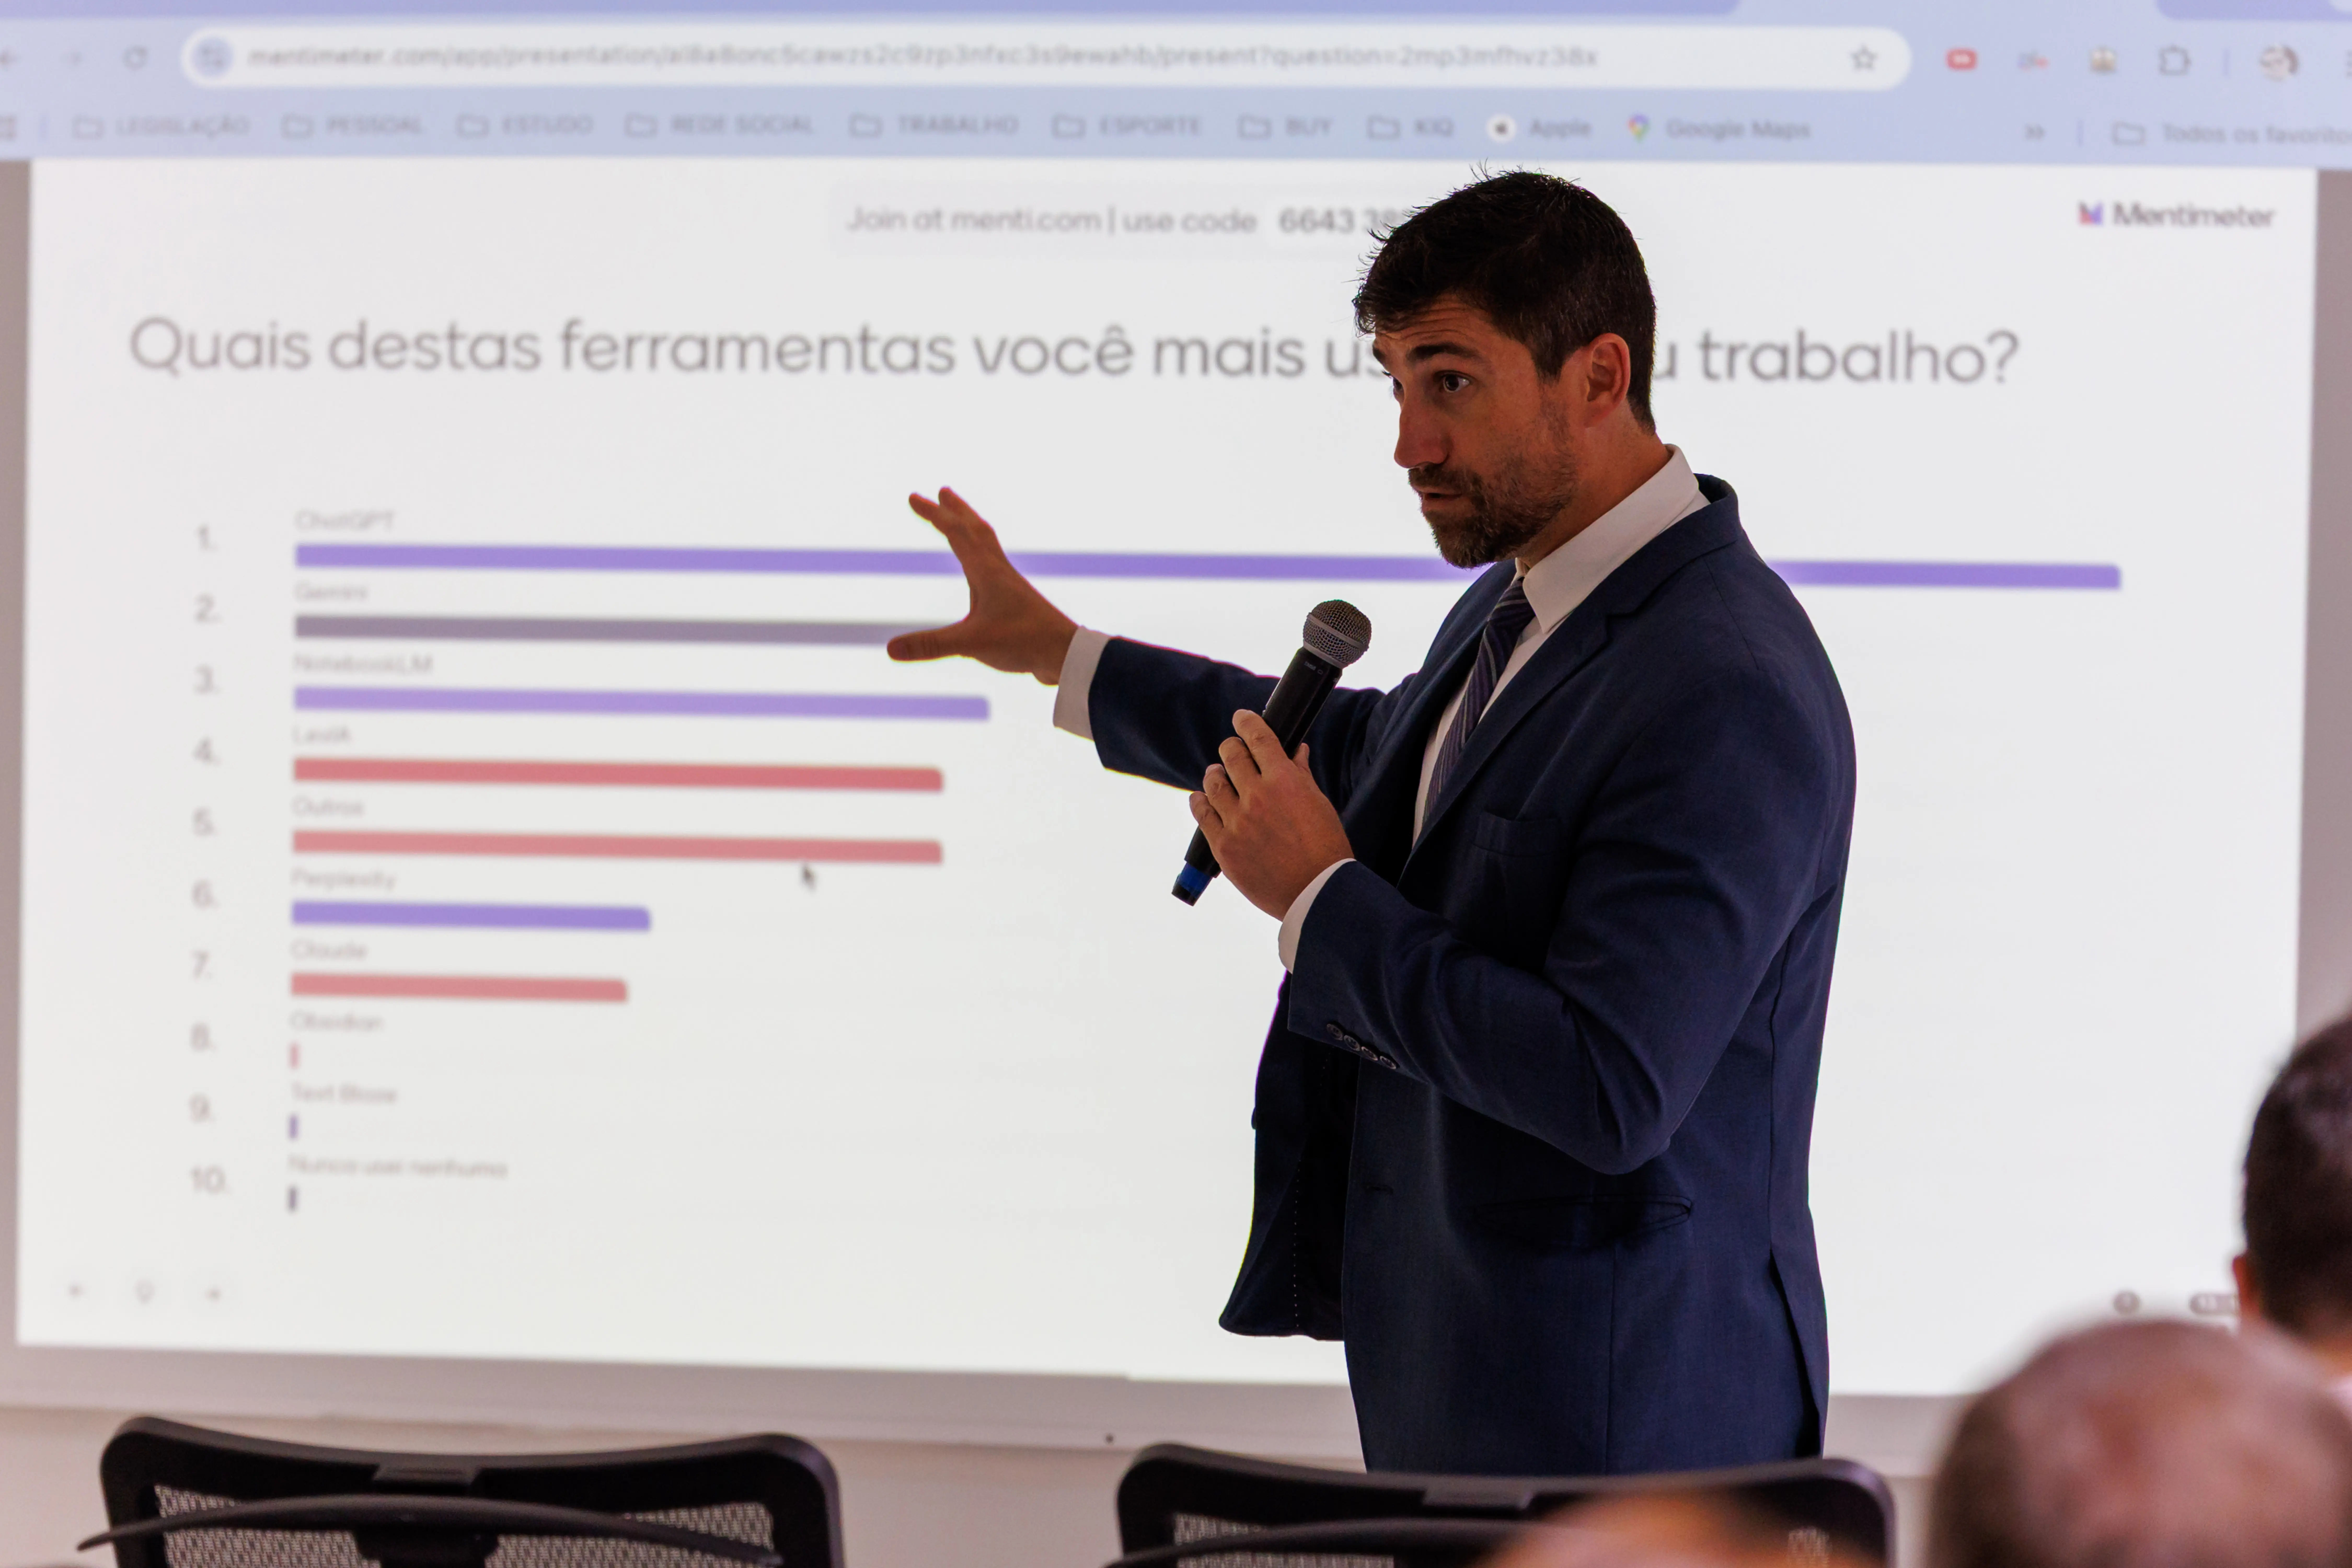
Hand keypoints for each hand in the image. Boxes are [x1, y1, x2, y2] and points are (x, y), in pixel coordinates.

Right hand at [886, 488, 1080, 682]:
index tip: (913, 497)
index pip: (956, 532)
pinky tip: (981, 572)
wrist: (1066, 654)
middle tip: (942, 492)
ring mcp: (1010, 585)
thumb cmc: (1024, 643)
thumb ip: (931, 645)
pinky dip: (983, 556)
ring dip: (972, 528)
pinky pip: (995, 567)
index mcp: (987, 572)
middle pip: (977, 530)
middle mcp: (999, 571)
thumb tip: (889, 649)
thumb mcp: (971, 644)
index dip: (934, 514)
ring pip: (989, 546)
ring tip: (961, 521)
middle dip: (957, 510)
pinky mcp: (1017, 601)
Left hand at [1190, 711, 1353, 918]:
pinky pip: (1201, 814)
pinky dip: (1199, 801)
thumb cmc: (1325, 849)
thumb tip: (1296, 751)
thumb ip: (1302, 775)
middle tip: (1233, 751)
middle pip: (1230, 755)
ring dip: (1215, 774)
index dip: (1247, 722)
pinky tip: (1201, 799)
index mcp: (1284, 781)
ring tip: (1218, 775)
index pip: (1258, 737)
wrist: (1317, 893)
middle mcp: (1257, 796)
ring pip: (1212, 782)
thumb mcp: (1320, 805)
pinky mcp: (1223, 847)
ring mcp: (1237, 822)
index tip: (1242, 718)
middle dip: (1231, 747)